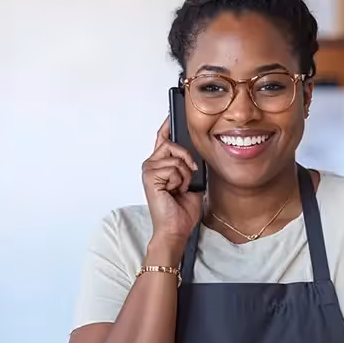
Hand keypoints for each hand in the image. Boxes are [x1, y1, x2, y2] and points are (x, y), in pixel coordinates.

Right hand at [142, 118, 202, 250]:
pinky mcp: (150, 175)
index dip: (168, 125)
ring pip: (176, 157)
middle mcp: (152, 165)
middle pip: (173, 144)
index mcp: (161, 165)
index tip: (172, 113)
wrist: (175, 228)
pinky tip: (173, 191)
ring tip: (179, 189)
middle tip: (186, 181)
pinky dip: (179, 180)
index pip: (163, 138)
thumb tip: (194, 155)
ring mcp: (149, 169)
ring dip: (184, 175)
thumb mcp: (192, 182)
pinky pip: (174, 167)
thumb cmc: (181, 211)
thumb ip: (189, 165)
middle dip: (187, 161)